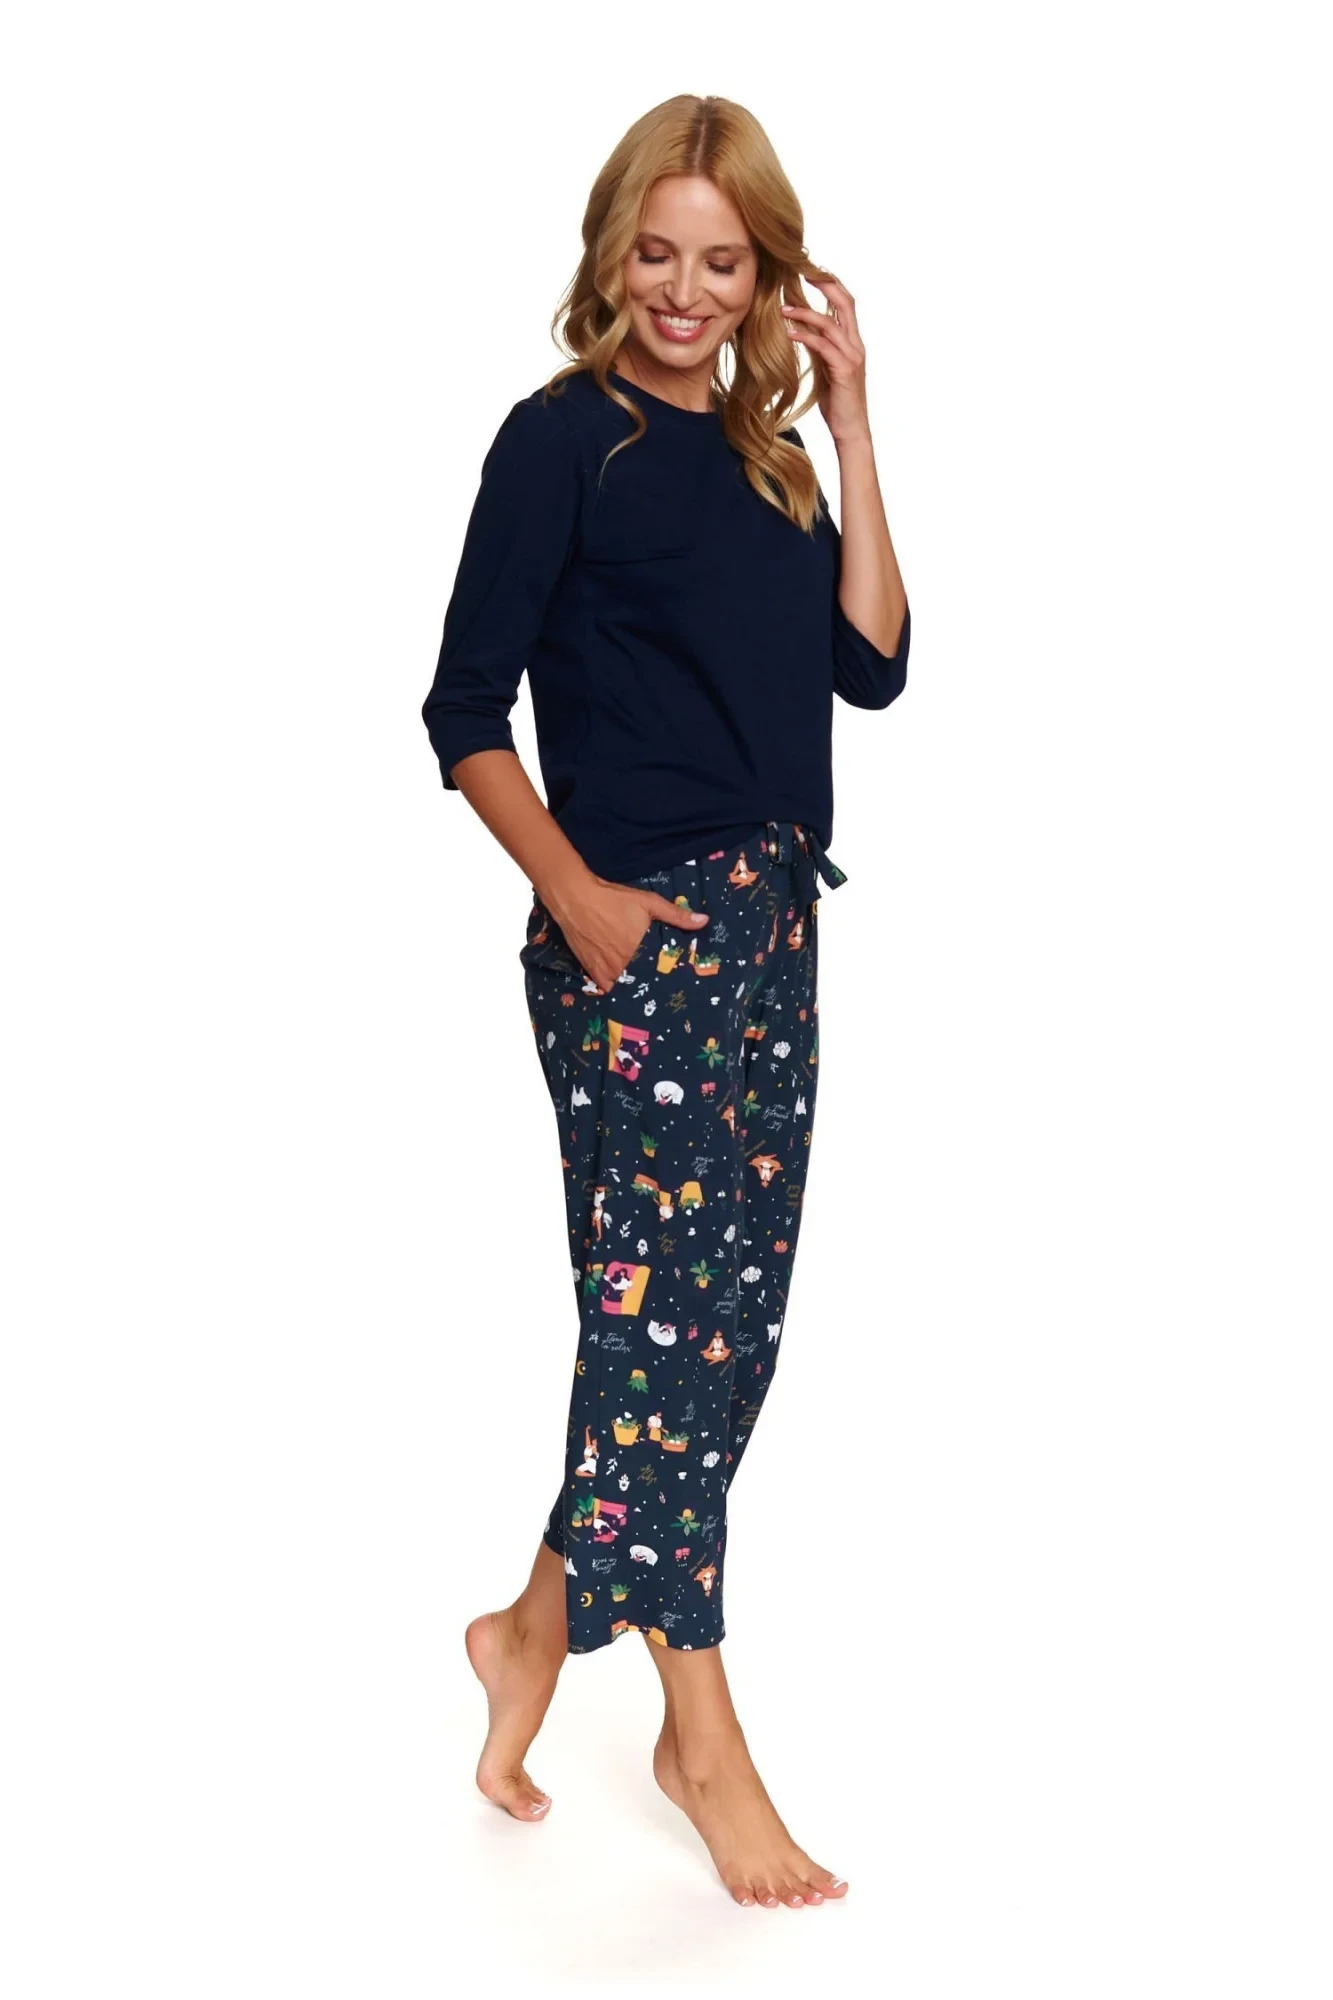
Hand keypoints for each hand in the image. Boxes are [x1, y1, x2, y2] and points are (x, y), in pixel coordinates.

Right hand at [551, 877, 707, 994]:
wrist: (575, 898)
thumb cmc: (613, 900)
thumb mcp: (649, 902)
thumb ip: (677, 915)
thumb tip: (705, 921)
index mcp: (641, 952)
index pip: (661, 974)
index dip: (669, 977)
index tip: (679, 980)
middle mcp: (624, 966)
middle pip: (644, 982)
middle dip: (653, 983)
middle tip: (664, 985)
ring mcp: (607, 971)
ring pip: (627, 987)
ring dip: (635, 987)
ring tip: (646, 987)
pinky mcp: (593, 972)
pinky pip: (608, 988)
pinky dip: (616, 988)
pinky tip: (624, 985)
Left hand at [780, 274, 871, 445]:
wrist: (851, 430)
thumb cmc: (838, 403)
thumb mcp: (826, 370)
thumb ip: (819, 349)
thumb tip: (802, 332)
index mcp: (853, 342)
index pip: (845, 303)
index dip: (831, 284)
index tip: (810, 271)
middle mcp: (856, 345)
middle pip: (845, 302)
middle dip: (825, 283)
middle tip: (801, 272)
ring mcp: (852, 357)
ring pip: (830, 322)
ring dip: (805, 312)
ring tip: (782, 309)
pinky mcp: (843, 370)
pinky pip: (823, 346)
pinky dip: (805, 336)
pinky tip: (789, 333)